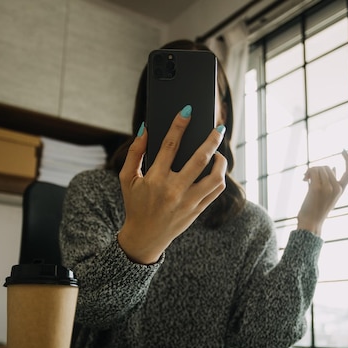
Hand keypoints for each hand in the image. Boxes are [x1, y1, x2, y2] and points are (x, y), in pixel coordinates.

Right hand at [117, 107, 227, 263]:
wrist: (144, 237)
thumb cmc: (135, 204)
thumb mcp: (127, 178)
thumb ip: (135, 152)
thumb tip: (146, 128)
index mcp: (155, 180)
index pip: (170, 146)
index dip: (179, 126)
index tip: (187, 110)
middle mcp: (174, 191)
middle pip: (199, 160)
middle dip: (211, 140)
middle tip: (218, 128)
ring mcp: (189, 202)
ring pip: (215, 178)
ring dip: (221, 162)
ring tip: (218, 152)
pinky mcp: (197, 210)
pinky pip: (216, 191)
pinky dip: (219, 177)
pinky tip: (216, 168)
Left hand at [297, 150, 347, 235]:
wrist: (310, 223)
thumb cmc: (317, 209)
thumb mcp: (328, 196)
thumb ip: (332, 181)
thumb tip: (333, 166)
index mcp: (341, 190)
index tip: (344, 150)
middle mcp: (336, 188)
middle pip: (327, 166)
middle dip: (317, 168)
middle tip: (308, 176)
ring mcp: (327, 188)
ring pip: (319, 168)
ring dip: (311, 170)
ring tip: (306, 179)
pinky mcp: (317, 188)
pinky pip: (313, 171)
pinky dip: (308, 172)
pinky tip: (304, 179)